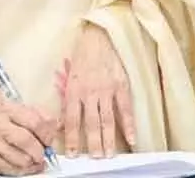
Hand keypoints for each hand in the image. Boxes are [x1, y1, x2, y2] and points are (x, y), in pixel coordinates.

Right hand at [0, 99, 57, 175]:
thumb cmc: (10, 115)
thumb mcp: (27, 108)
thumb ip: (44, 118)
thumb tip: (55, 131)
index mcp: (11, 111)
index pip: (34, 122)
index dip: (46, 134)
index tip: (49, 141)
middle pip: (24, 141)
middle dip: (38, 151)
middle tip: (44, 155)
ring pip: (17, 158)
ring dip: (31, 163)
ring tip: (37, 162)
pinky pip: (7, 169)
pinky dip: (20, 170)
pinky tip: (26, 166)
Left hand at [63, 23, 135, 157]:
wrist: (100, 36)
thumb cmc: (83, 56)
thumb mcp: (69, 77)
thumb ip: (68, 100)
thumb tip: (63, 124)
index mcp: (73, 91)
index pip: (71, 120)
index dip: (72, 139)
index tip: (74, 155)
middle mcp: (89, 92)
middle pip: (90, 124)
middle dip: (93, 144)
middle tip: (96, 159)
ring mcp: (106, 90)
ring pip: (107, 120)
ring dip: (108, 139)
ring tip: (109, 155)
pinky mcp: (121, 86)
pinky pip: (125, 109)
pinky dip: (129, 125)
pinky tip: (132, 139)